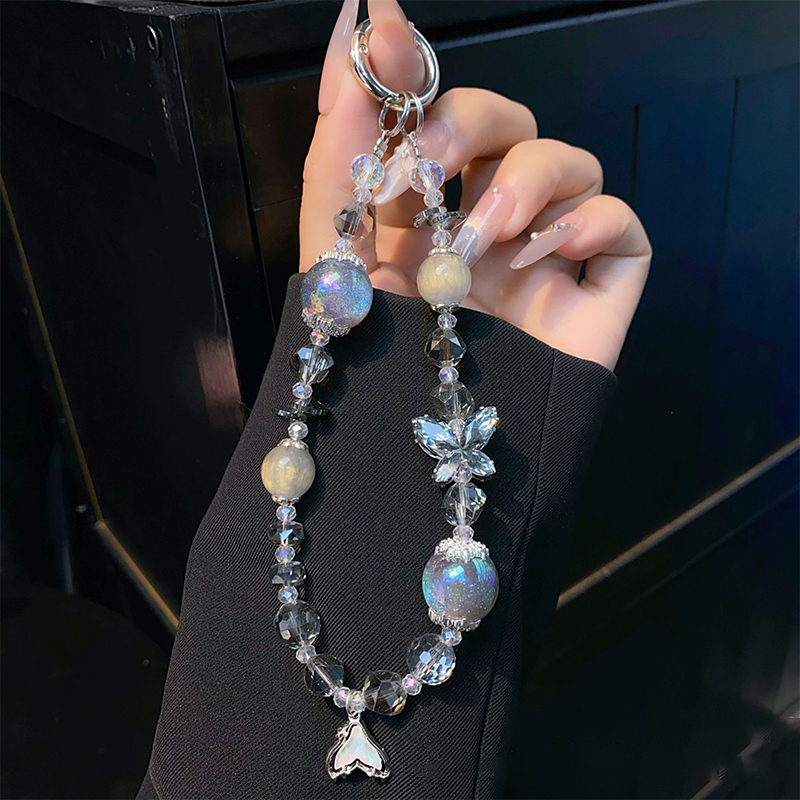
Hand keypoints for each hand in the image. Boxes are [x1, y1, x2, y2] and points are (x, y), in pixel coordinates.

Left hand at [300, 0, 650, 370]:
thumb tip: (355, 30)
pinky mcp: (594, 292)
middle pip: (506, 125)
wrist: (422, 464)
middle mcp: (483, 228)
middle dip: (470, 123)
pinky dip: (592, 221)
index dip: (413, 73)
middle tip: (433, 162)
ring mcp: (543, 259)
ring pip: (569, 163)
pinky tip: (544, 253)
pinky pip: (623, 225)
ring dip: (527, 179)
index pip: (431, 119)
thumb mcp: (338, 260)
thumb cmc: (374, 372)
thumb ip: (339, 153)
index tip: (385, 32)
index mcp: (419, 217)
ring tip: (481, 239)